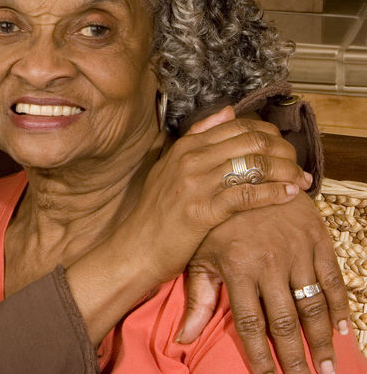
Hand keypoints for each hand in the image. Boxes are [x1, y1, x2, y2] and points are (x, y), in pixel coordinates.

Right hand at [128, 106, 309, 284]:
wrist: (137, 247)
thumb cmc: (157, 211)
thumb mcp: (170, 166)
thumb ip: (198, 137)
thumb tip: (228, 110)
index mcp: (185, 146)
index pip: (238, 126)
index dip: (269, 134)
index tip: (284, 148)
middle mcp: (191, 160)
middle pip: (251, 142)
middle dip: (283, 151)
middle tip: (299, 166)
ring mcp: (195, 184)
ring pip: (253, 165)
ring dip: (285, 171)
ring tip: (301, 181)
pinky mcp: (202, 212)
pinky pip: (247, 195)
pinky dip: (274, 193)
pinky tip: (288, 195)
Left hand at [178, 195, 348, 373]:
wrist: (244, 170)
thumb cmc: (216, 220)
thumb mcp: (200, 255)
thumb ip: (197, 298)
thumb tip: (181, 339)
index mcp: (237, 266)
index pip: (251, 323)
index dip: (261, 356)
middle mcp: (269, 261)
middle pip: (286, 321)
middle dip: (296, 357)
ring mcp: (296, 250)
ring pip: (313, 305)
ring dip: (322, 340)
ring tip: (327, 368)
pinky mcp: (316, 238)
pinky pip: (332, 278)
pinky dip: (340, 306)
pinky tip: (343, 330)